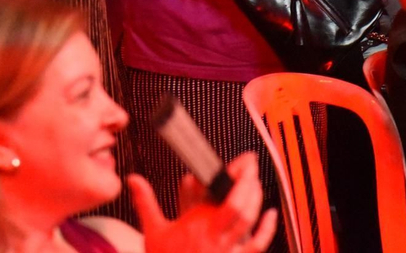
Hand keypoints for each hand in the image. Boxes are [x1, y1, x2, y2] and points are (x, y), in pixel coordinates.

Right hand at [130, 152, 278, 252]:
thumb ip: (146, 202)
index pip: (221, 196)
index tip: (243, 162)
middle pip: (241, 206)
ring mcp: (227, 250)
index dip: (237, 176)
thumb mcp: (153, 232)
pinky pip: (257, 245)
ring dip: (256, 200)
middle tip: (252, 166)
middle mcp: (215, 236)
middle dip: (250, 182)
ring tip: (256, 183)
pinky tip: (271, 214)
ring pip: (249, 222)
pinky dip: (267, 229)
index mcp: (197, 225)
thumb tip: (134, 179)